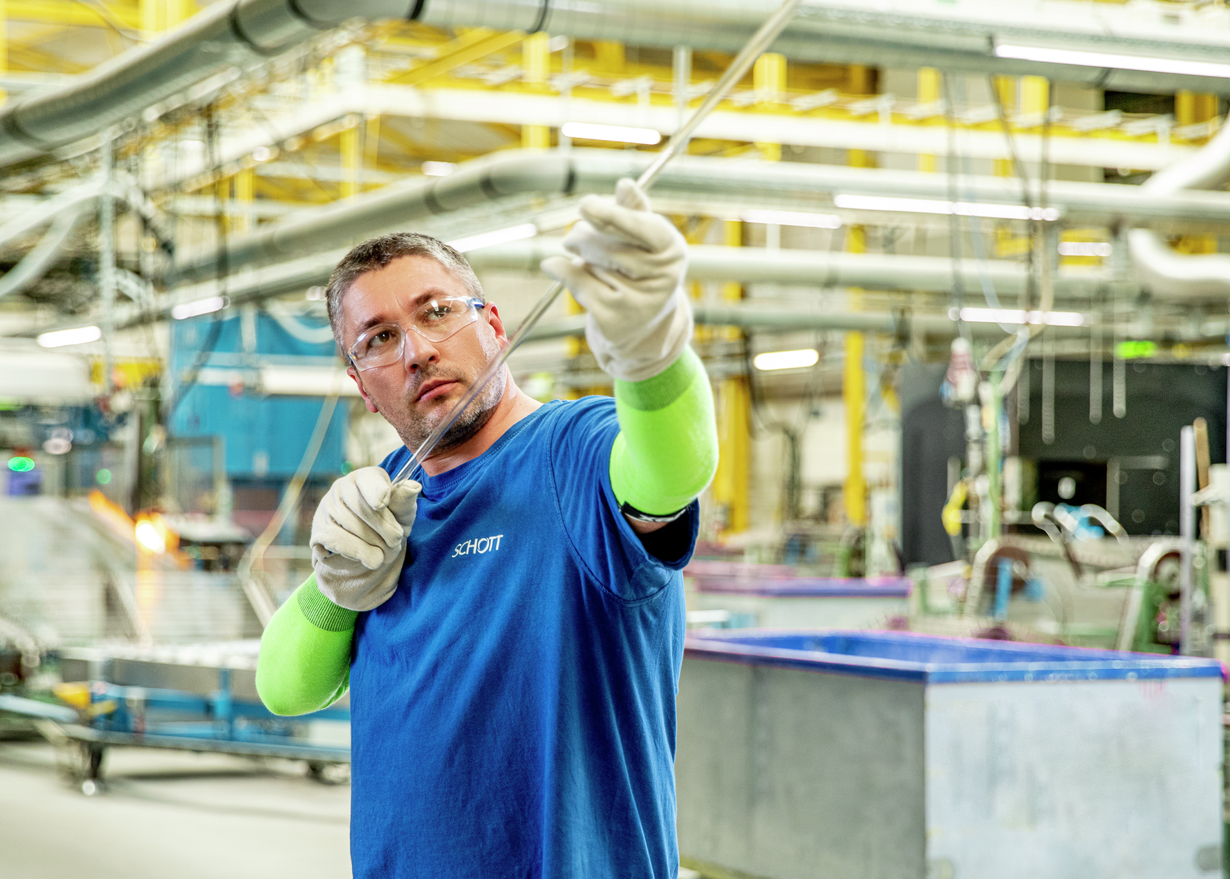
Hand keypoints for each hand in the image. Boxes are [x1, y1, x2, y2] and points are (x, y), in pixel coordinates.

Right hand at [310, 466, 419, 611]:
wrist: (370, 556)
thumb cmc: (388, 528)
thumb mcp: (402, 515)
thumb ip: (405, 502)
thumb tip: (413, 487)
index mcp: (365, 478)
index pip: (368, 479)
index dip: (376, 490)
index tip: (382, 504)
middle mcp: (341, 488)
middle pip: (360, 505)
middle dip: (383, 527)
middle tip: (396, 541)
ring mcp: (327, 509)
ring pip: (348, 523)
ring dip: (372, 542)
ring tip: (386, 554)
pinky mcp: (319, 531)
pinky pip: (335, 539)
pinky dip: (356, 550)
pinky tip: (370, 558)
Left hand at [541, 178, 692, 381]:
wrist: (643, 329)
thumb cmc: (641, 273)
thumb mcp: (644, 242)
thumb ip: (634, 212)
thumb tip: (625, 185)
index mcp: (672, 251)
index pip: (643, 227)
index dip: (613, 215)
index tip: (585, 205)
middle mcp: (661, 278)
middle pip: (609, 244)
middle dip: (583, 235)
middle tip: (573, 235)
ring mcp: (638, 301)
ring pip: (591, 262)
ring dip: (579, 255)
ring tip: (583, 258)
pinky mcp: (613, 318)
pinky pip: (576, 282)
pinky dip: (560, 271)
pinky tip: (554, 267)